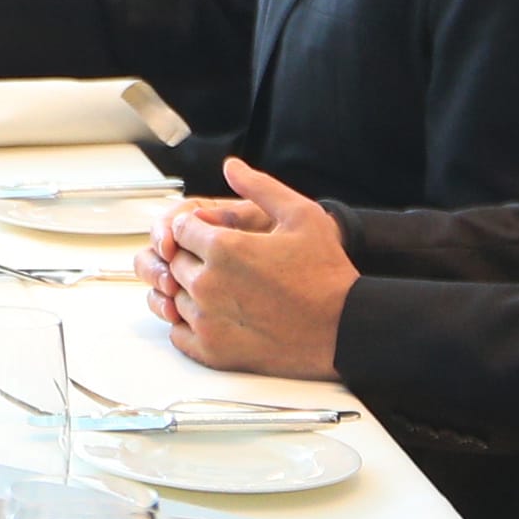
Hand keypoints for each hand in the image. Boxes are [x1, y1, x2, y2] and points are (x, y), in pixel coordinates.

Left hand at [157, 161, 355, 376]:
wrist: (344, 327)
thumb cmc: (326, 273)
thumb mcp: (301, 215)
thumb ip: (260, 187)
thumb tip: (231, 167)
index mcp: (224, 248)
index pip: (180, 229)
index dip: (197, 229)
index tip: (217, 237)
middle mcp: (208, 284)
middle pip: (174, 262)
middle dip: (193, 258)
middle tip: (227, 265)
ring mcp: (207, 320)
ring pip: (174, 297)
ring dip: (191, 291)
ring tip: (228, 291)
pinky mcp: (212, 351)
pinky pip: (178, 333)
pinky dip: (189, 324)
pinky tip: (217, 316)